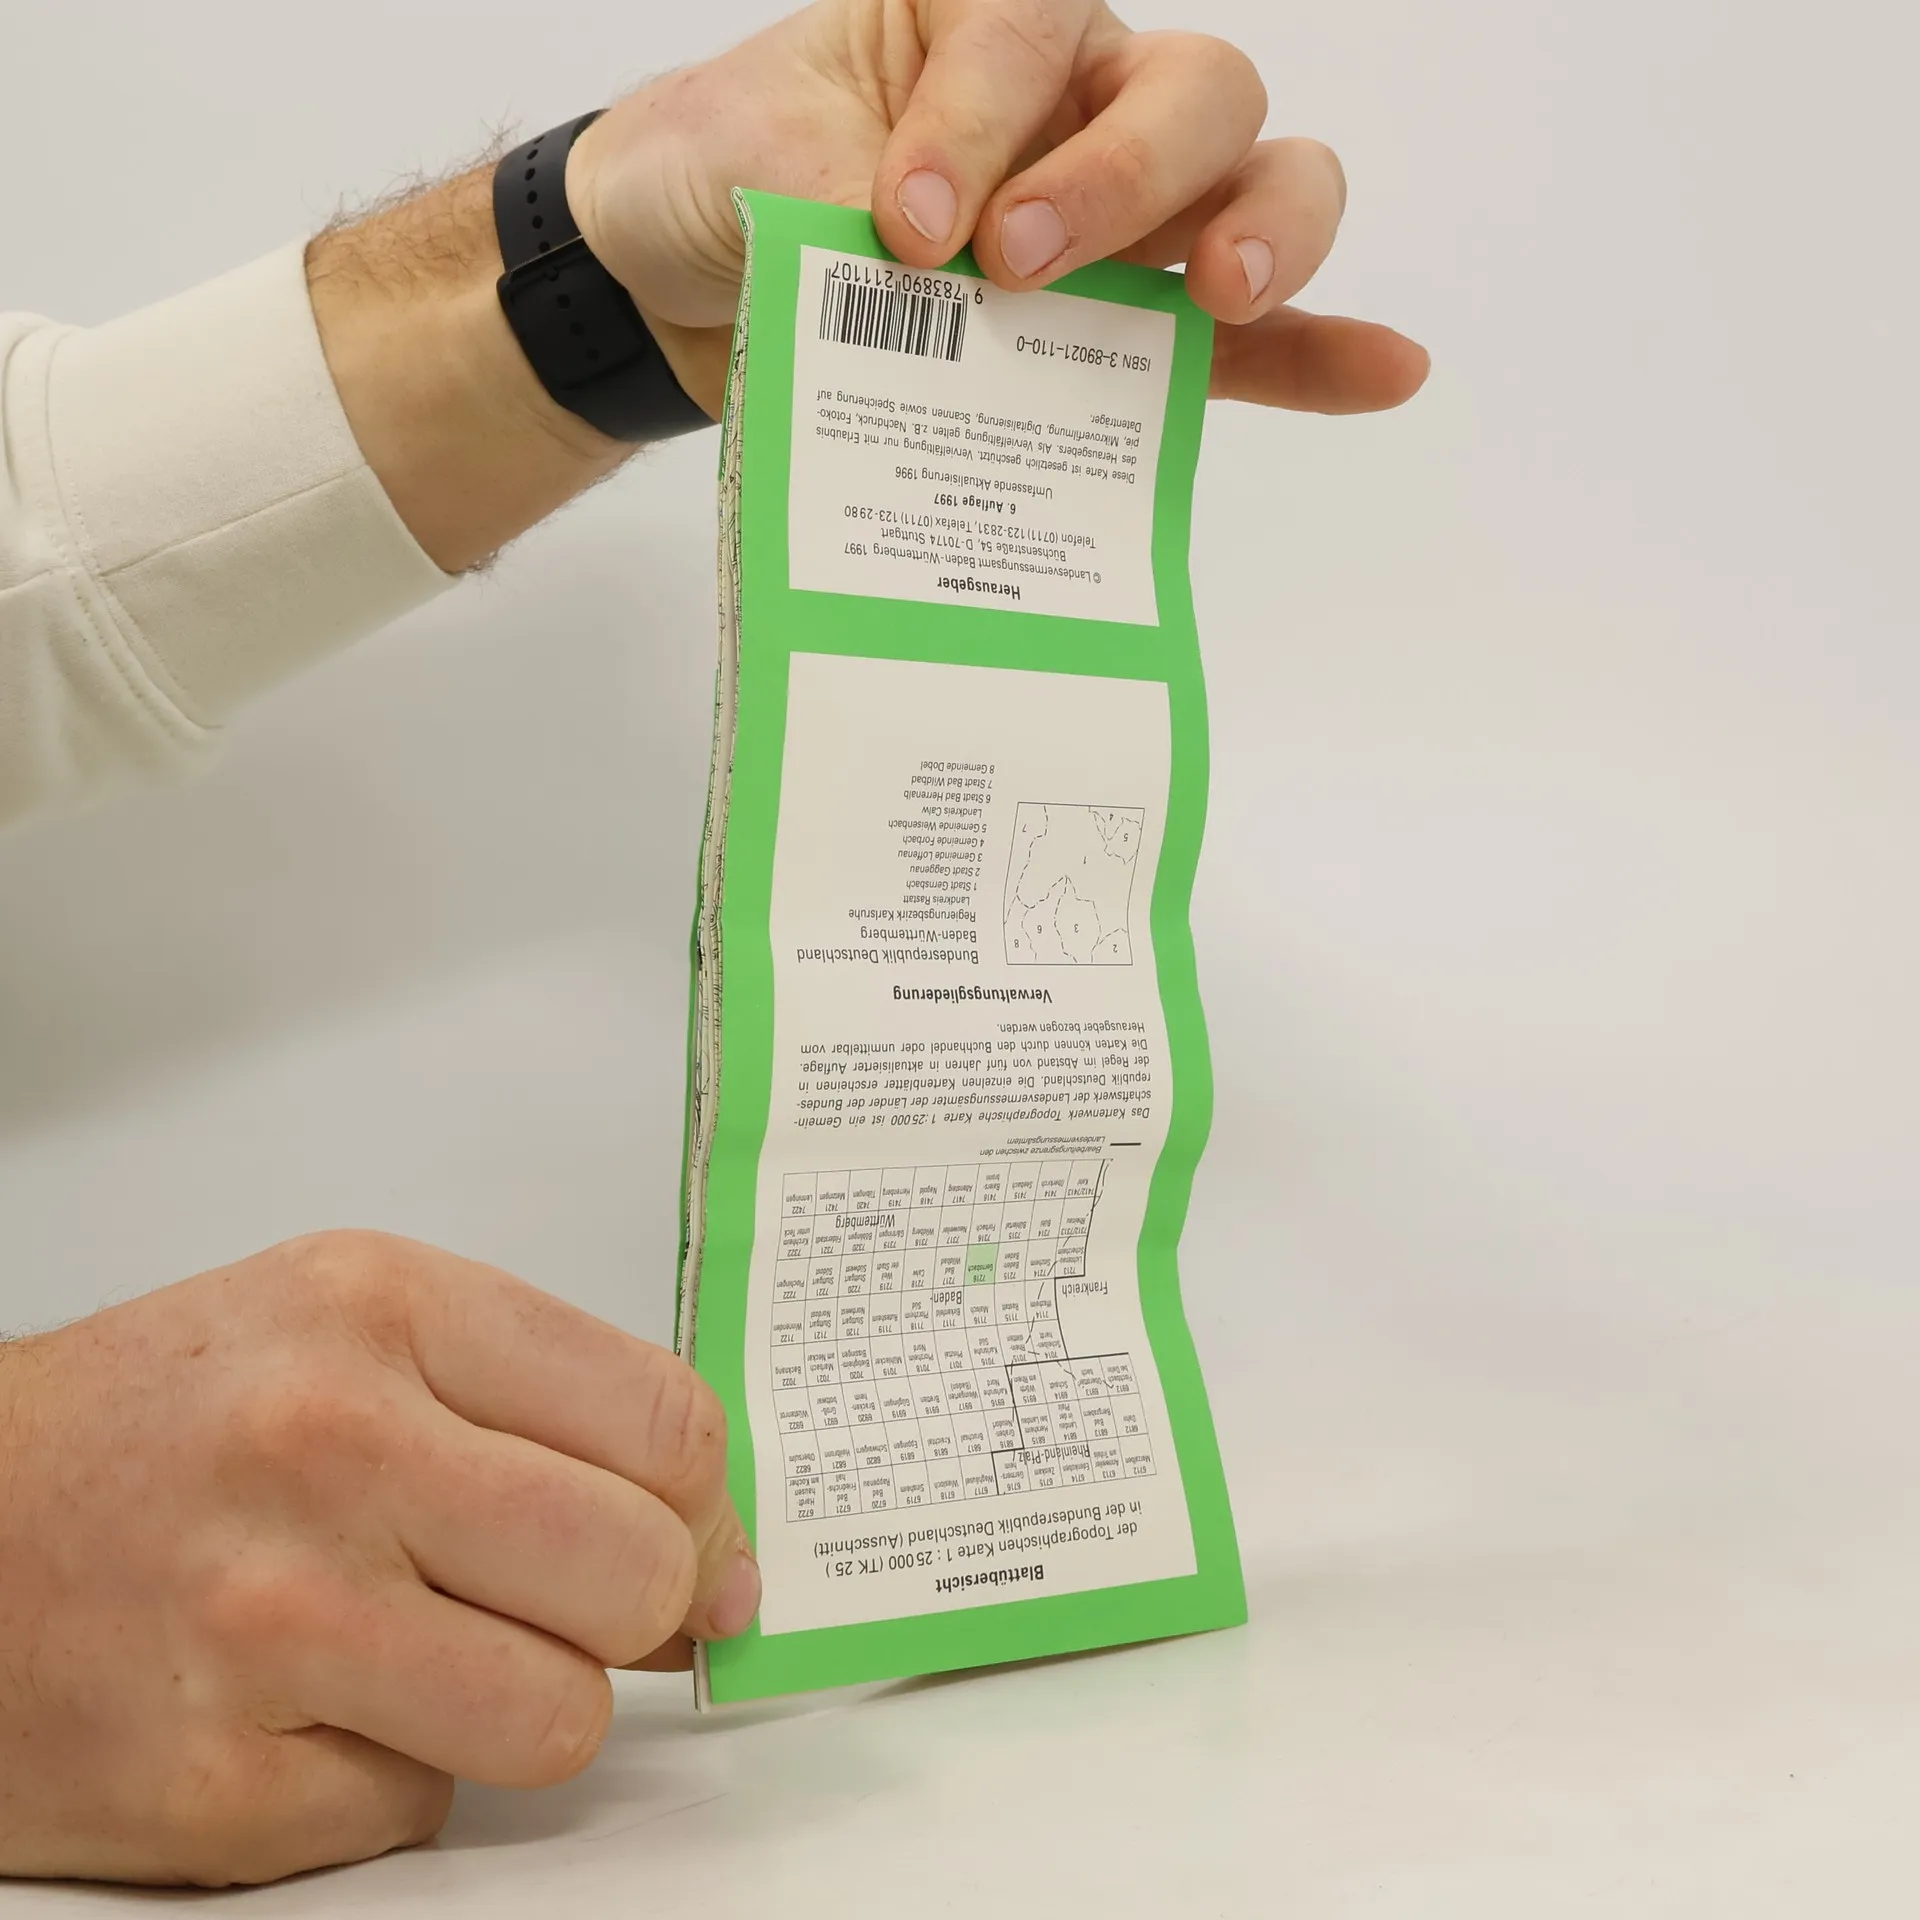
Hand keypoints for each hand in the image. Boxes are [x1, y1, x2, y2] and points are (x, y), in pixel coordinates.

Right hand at [0, 1231, 757, 1886]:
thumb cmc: (172, 1423)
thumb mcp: (356, 1332)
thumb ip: (542, 1410)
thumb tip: (712, 1553)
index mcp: (383, 1308)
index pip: (662, 1422)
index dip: (710, 1507)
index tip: (703, 1546)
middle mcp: (326, 1446)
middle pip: (635, 1574)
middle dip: (640, 1611)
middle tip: (580, 1606)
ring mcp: (266, 1621)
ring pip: (558, 1718)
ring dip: (526, 1703)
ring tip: (439, 1656)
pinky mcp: (210, 1785)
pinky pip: (421, 1813)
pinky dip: (395, 1776)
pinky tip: (317, 1709)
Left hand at [571, 0, 1428, 415]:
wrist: (670, 276)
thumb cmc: (719, 177)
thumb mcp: (757, 163)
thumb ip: (850, 208)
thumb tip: (933, 298)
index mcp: (979, 19)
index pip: (1034, 29)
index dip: (985, 120)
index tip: (905, 217)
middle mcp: (1073, 102)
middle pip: (1195, 96)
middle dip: (1131, 176)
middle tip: (1021, 267)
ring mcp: (1114, 220)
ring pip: (1251, 187)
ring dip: (1263, 236)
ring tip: (1227, 296)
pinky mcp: (1115, 338)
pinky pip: (1241, 342)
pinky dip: (1315, 351)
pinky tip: (1389, 370)